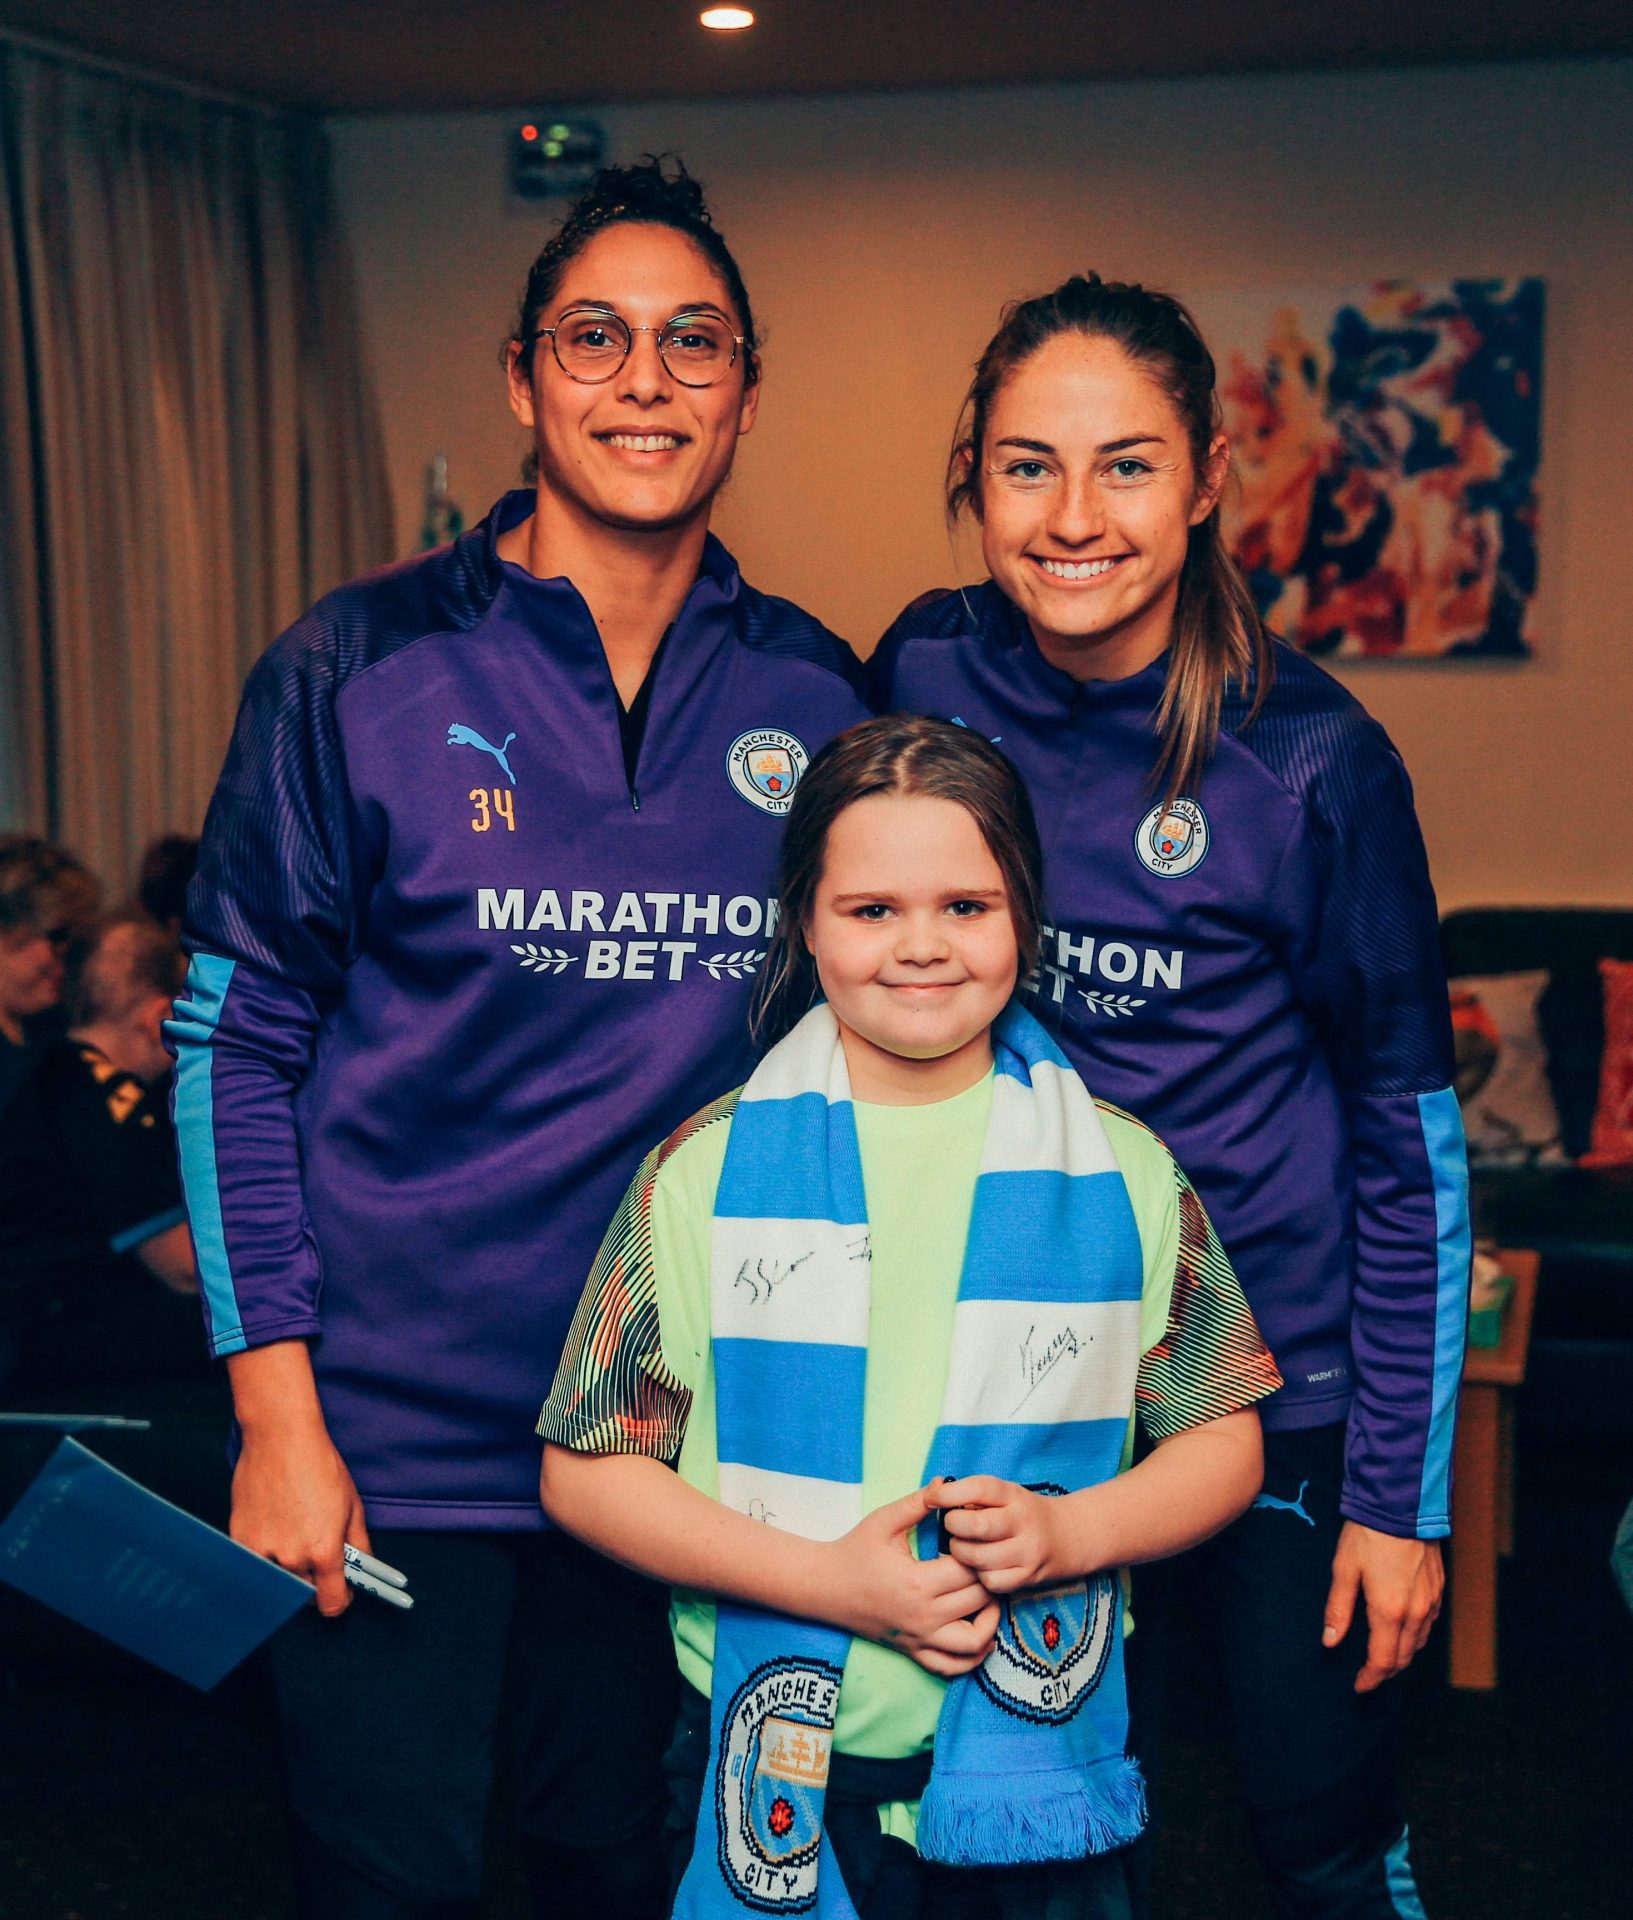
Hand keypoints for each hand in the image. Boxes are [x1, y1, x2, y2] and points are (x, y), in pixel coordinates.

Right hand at [230, 1421, 371, 1617]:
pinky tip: (274, 1533)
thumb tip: (364, 1568)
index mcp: (324, 1551)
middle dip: (316, 1584)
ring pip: (279, 1581)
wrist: (280, 1439)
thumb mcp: (352, 1506)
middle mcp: (291, 1558)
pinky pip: (255, 1566)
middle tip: (319, 1562)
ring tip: (295, 1540)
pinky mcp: (239, 1541)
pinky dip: (266, 1559)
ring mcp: (262, 1551)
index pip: (331, 1604)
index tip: (341, 1592)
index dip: (340, 1601)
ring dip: (289, 1572)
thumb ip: (359, 1543)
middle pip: (305, 1595)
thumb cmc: (321, 1467)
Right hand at [824, 1486, 999, 1676]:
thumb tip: (944, 1483)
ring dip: (990, 1621)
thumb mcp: (884, 1520)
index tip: (976, 1537)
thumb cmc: (854, 1550)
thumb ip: (917, 1502)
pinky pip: (953, 1666)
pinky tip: (981, 1635)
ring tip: (989, 1597)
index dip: (979, 1551)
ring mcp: (919, 1638)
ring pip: (974, 1642)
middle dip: (989, 1578)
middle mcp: (923, 1616)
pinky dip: (973, 1657)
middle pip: (978, 1601)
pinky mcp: (914, 1651)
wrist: (825, 1587)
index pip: (969, 1569)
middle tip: (988, 1559)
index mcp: (917, 1582)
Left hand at [928, 1475, 1065, 1594]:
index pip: (978, 1489)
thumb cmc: (1020, 1512)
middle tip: (952, 1527)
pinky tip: (982, 1565)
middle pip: (977, 1526)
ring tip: (963, 1547)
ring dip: (962, 1553)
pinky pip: (991, 1581)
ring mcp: (1027, 1551)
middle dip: (954, 1526)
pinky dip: (979, 1575)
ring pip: (979, 1558)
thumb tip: (933, 1496)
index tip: (932, 1498)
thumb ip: (972, 1495)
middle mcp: (1022, 1521)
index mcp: (1013, 1495)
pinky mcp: (1027, 1577)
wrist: (1065, 1535)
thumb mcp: (1003, 1494)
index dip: (949, 1493)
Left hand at [1322, 1521, 1442, 1692]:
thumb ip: (1338, 1609)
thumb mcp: (1344, 1569)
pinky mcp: (1438, 1589)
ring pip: (1419, 1643)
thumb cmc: (1369, 1535)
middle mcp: (1416, 1612)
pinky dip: (1415, 1636)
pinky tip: (1402, 1630)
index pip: (1383, 1660)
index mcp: (1390, 1610)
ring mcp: (1431, 1601)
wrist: (1402, 1505)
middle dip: (1386, 1671)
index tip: (1359, 1686)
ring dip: (1402, 1655)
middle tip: (1369, 1675)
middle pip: (1404, 1657)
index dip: (1371, 1678)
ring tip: (1383, 1656)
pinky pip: (1429, 1624)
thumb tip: (1330, 1642)